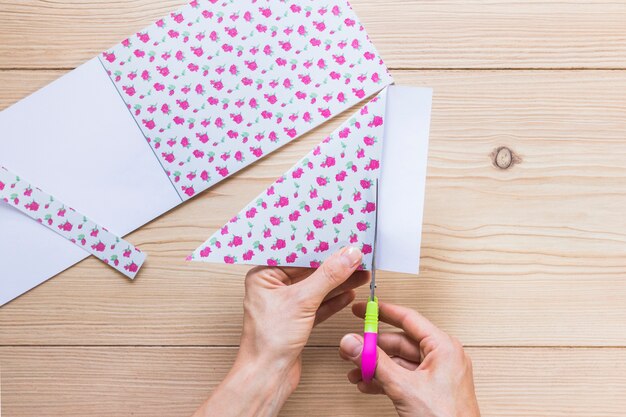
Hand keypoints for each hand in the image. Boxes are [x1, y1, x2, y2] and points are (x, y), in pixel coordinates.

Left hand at [194, 246, 368, 416]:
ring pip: (316, 287)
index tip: (342, 240)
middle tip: (356, 256)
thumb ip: (328, 276)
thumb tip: (348, 255)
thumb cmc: (269, 341)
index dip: (321, 246)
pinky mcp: (296, 320)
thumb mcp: (302, 301)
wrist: (267, 377)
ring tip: (361, 272)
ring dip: (338, 281)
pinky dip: (333, 299)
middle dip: (334, 264)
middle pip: (308, 270)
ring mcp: (285, 304)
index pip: (296, 253)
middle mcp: (272, 287)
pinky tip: (349, 291)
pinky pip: (318, 304)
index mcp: (264, 275)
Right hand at [339, 302, 480, 416]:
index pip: (408, 319)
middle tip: (352, 347)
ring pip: (399, 362)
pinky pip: (404, 377)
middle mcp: (442, 357)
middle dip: (373, 347)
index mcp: (444, 347)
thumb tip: (354, 343)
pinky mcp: (431, 390)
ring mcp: (437, 375)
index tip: (363, 309)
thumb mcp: (405, 387)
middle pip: (400, 342)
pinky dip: (385, 380)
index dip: (382, 312)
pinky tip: (368, 385)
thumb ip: (376, 363)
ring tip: (356, 371)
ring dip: (376, 367)